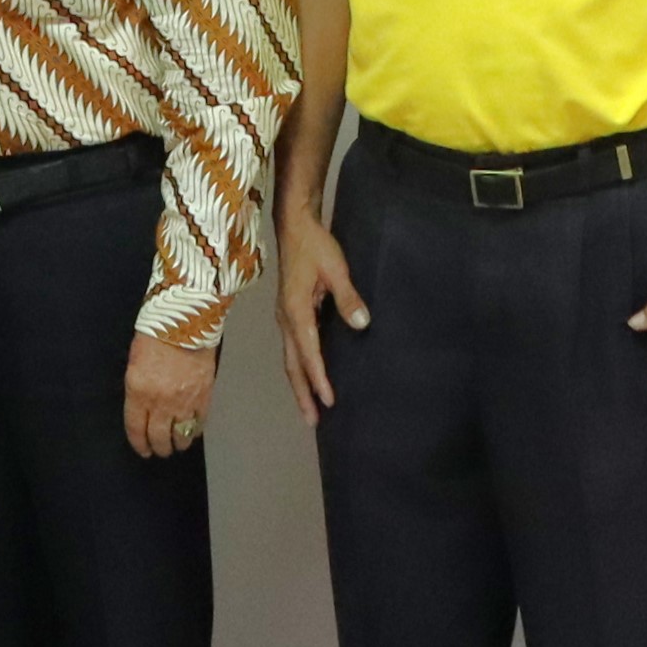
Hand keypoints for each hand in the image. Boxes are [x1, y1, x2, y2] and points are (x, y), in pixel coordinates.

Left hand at [121, 331, 215, 462]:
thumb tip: (142, 409)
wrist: (185, 319)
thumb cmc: (155, 334)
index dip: (140, 444)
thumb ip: (137, 390)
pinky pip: (199, 424)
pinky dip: (195, 431)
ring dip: (178, 443)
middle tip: (160, 450)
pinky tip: (192, 431)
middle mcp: (160, 402)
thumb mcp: (135, 363)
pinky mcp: (204, 397)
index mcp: (138, 392)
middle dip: (159, 448)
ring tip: (177, 444)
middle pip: (159, 438)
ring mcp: (184, 401)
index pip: (136, 429)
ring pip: (181, 436)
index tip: (143, 450)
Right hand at [275, 208, 368, 418]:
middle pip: (292, 364)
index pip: (308, 353)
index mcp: (295, 311)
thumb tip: (361, 323)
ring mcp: (284, 317)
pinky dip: (300, 367)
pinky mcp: (288, 312)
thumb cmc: (315, 245)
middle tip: (313, 421)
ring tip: (309, 407)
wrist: (294, 226)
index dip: (318, 379)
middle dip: (302, 393)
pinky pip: (293, 348)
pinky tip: (310, 375)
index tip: (328, 401)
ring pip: (290, 359)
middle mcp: (285, 319)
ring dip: (299, 384)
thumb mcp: (336, 268)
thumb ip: (348, 296)